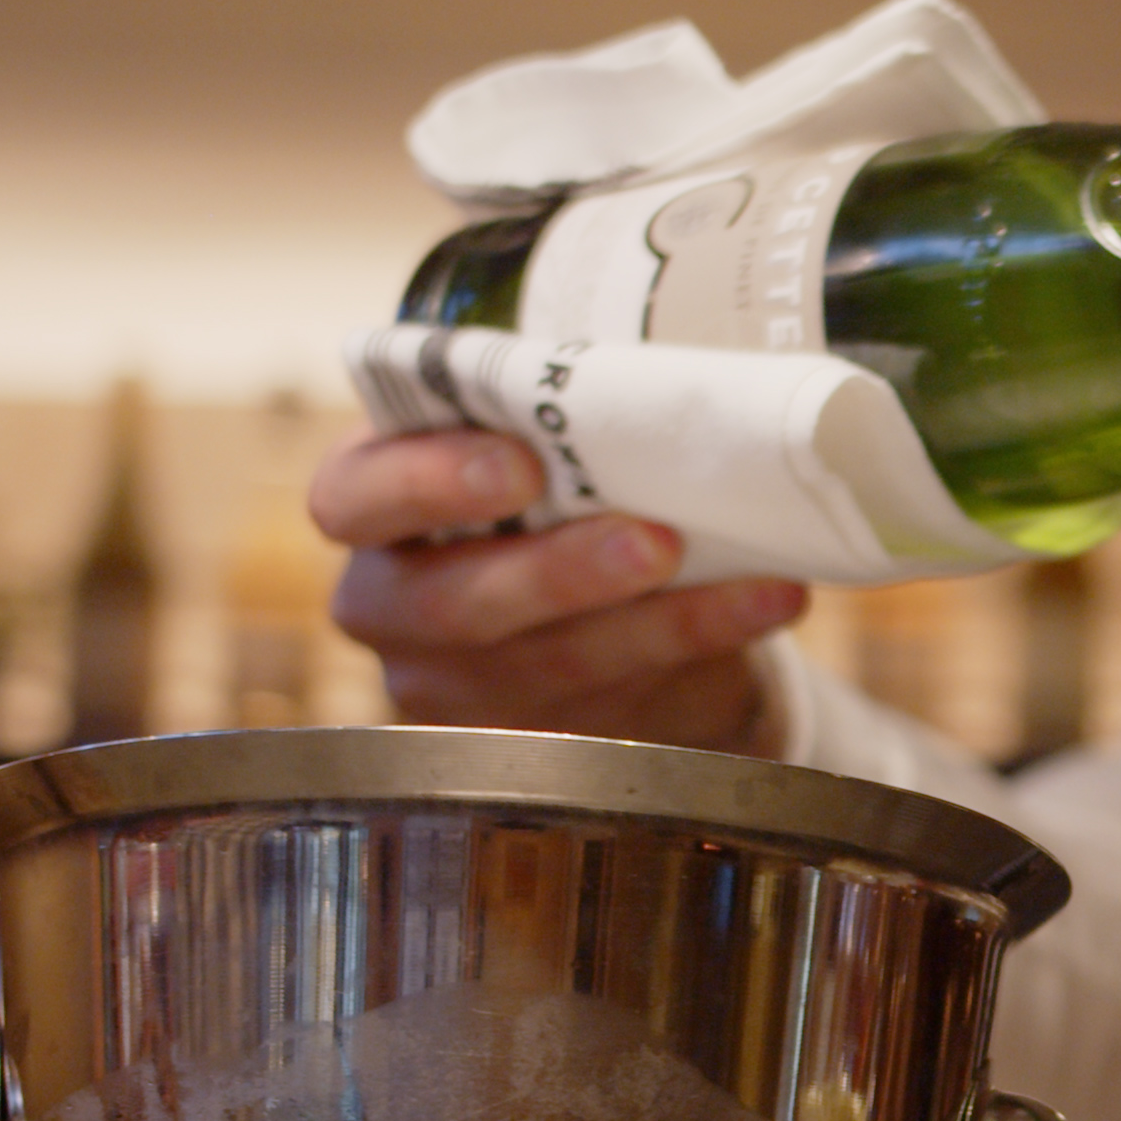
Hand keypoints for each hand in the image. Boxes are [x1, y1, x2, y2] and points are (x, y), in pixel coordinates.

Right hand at [312, 429, 805, 753]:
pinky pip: (624, 700)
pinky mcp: (540, 742)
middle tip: (650, 539)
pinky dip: (702, 643)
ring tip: (743, 578)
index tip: (519, 461)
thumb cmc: (562, 490)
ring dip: (654, 622)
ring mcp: (462, 689)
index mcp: (372, 508)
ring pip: (547, 665)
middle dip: (557, 573)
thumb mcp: (542, 448)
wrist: (618, 602)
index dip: (426, 483)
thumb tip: (666, 378)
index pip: (352, 498)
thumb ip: (555, 423)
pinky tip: (768, 602)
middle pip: (451, 603)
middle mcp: (396, 608)